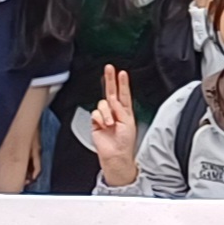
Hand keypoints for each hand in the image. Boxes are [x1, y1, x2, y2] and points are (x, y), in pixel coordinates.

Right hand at [89, 69, 138, 186]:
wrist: (116, 155)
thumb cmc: (125, 142)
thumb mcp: (128, 123)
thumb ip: (120, 110)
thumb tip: (112, 101)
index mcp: (125, 111)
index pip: (124, 93)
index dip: (123, 83)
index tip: (122, 73)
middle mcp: (114, 112)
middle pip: (111, 92)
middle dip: (110, 80)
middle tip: (109, 68)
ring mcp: (105, 117)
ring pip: (102, 104)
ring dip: (106, 113)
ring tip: (110, 123)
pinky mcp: (96, 123)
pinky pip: (95, 113)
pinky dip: (99, 118)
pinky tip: (103, 125)